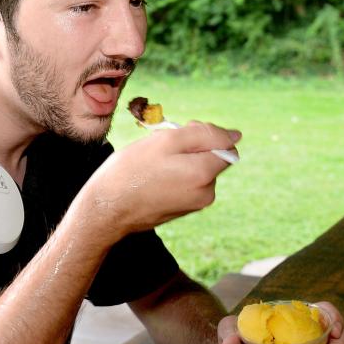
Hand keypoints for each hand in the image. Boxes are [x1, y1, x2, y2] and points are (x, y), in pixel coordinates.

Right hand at [83, 121, 240, 239]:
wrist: (107, 209)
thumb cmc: (132, 170)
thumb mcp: (166, 140)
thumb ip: (205, 134)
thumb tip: (236, 135)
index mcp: (205, 173)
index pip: (225, 144)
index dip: (203, 134)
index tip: (179, 136)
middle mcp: (206, 192)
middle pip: (212, 157)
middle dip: (192, 148)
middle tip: (161, 150)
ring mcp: (196, 204)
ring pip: (198, 169)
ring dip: (181, 161)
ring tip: (153, 165)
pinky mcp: (184, 209)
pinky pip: (187, 182)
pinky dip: (175, 175)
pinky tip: (153, 178)